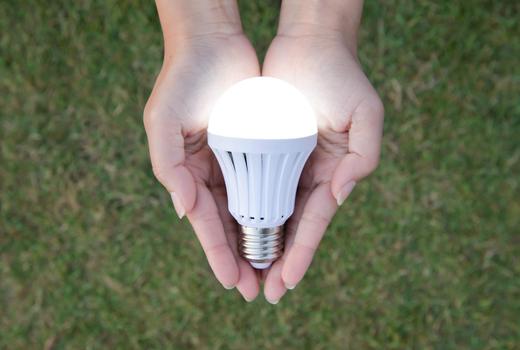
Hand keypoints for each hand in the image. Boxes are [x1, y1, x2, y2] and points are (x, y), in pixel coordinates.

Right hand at [143, 17, 260, 299]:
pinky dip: (274, 208)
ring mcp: (235, 161)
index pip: (205, 223)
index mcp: (187, 172)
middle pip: (228, 225)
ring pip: (250, 211)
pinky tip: (285, 229)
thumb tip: (183, 210)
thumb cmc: (184, 79)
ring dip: (260, 241)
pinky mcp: (257, 147)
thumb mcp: (163, 121)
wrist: (213, 42)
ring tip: (274, 271)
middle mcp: (211, 172)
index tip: (232, 282)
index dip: (218, 254)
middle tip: (257, 290)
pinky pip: (267, 183)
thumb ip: (167, 166)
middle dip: (240, 258)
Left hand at [261, 22, 383, 301]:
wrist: (309, 43)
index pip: (314, 221)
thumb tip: (340, 193)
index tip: (287, 281)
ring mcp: (286, 163)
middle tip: (263, 292)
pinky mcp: (264, 148)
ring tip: (245, 274)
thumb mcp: (366, 113)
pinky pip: (253, 184)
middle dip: (279, 259)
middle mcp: (309, 173)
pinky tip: (233, 232)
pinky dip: (245, 210)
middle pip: (291, 226)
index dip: (301, 252)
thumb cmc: (339, 75)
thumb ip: (364, 157)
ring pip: (270, 212)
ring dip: (259, 243)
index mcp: (333, 171)